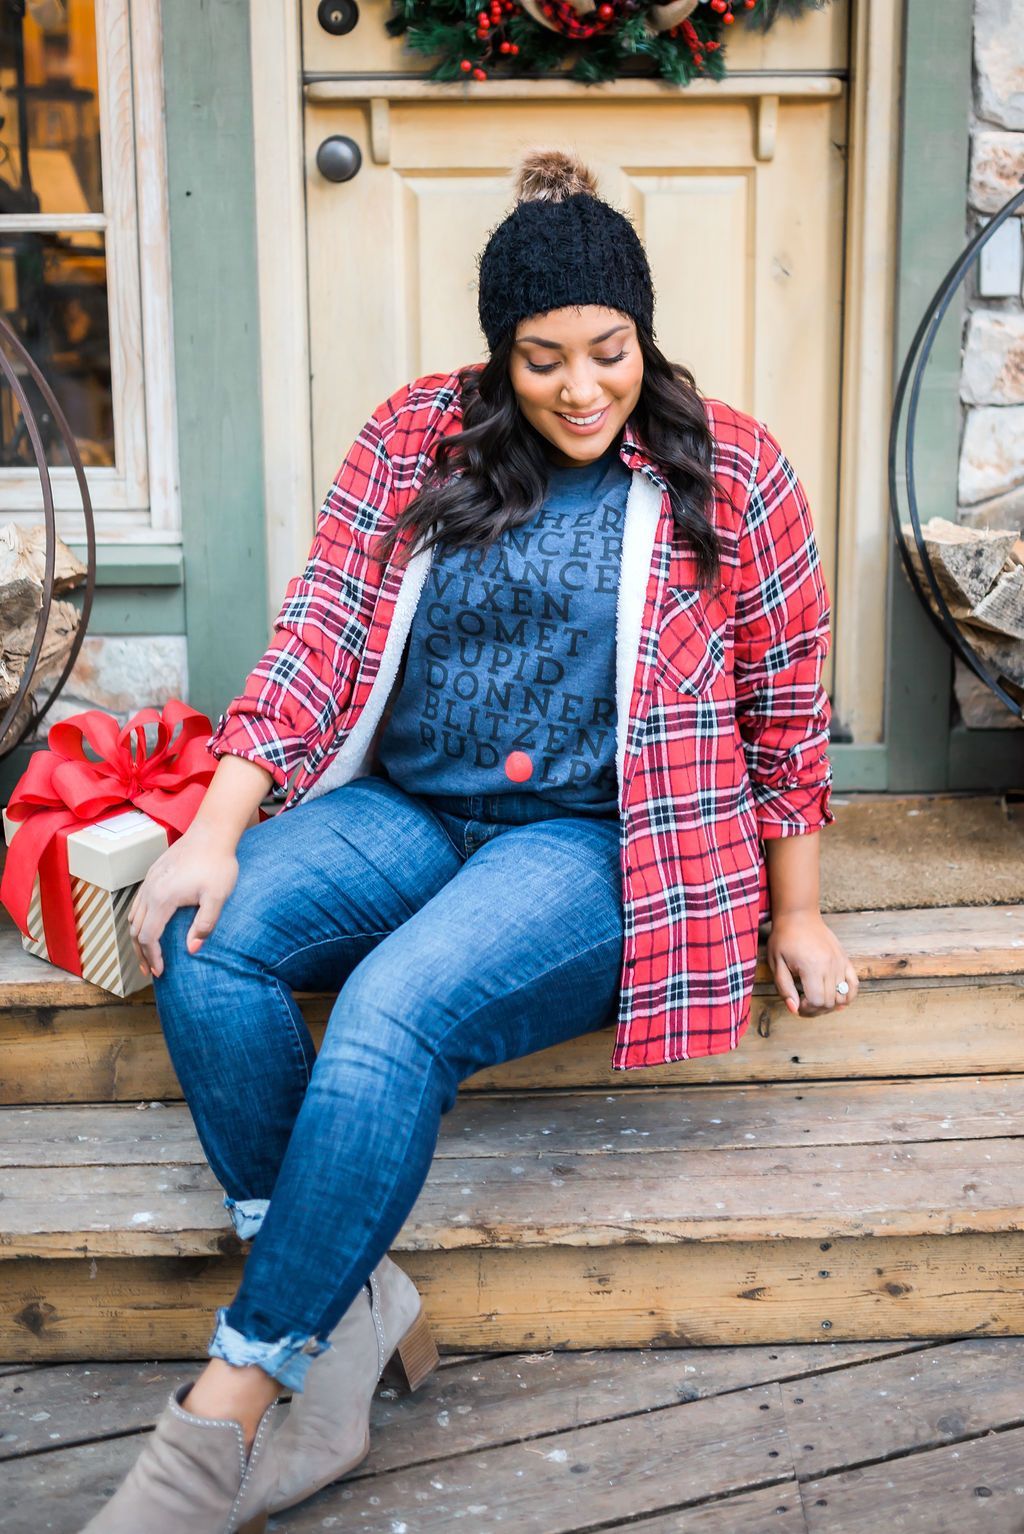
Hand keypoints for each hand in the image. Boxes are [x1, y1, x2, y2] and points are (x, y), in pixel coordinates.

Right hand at [128, 821, 239, 980]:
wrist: (212, 832)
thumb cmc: (218, 864)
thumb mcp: (217, 897)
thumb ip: (205, 925)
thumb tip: (192, 950)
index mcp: (162, 898)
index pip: (148, 937)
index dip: (152, 958)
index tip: (161, 973)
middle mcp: (149, 890)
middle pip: (135, 930)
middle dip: (141, 954)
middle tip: (151, 972)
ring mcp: (149, 881)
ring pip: (133, 916)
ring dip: (138, 938)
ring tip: (148, 954)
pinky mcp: (153, 874)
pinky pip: (137, 903)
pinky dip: (139, 921)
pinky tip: (149, 927)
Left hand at [766, 910, 858, 1017]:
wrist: (799, 916)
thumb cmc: (784, 938)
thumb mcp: (776, 963)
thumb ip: (784, 988)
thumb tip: (794, 1009)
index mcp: (811, 967)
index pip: (817, 1001)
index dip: (806, 1009)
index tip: (797, 1003)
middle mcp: (830, 966)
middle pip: (830, 1002)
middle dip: (816, 1009)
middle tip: (803, 1003)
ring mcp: (840, 963)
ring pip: (843, 997)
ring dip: (830, 1005)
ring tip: (816, 999)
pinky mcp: (845, 960)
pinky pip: (854, 985)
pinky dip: (848, 996)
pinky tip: (836, 998)